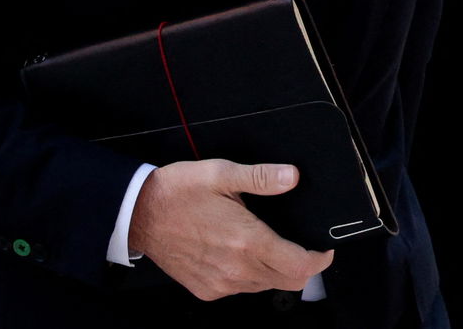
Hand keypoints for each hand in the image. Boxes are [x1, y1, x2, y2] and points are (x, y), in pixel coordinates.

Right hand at [127, 158, 333, 300]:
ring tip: (268, 244)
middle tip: (301, 245)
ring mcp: (221, 283)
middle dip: (302, 266)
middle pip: (288, 281)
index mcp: (246, 240)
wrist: (138, 214)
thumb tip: (292, 177)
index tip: (324, 248)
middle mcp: (237, 268)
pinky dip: (250, 276)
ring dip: (275, 270)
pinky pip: (241, 290)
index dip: (320, 259)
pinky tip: (240, 254)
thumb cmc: (178, 191)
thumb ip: (261, 177)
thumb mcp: (221, 173)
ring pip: (265, 286)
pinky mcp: (207, 289)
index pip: (300, 265)